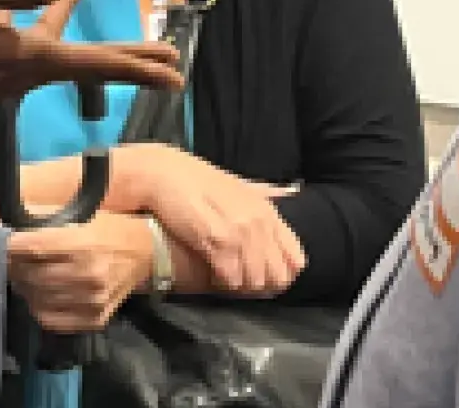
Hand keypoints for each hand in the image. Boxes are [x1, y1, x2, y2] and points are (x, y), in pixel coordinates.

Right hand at [0, 0, 181, 104]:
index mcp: (22, 56)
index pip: (92, 61)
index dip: (135, 64)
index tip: (172, 72)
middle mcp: (21, 72)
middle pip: (88, 66)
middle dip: (131, 63)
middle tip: (173, 66)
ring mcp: (5, 75)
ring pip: (64, 55)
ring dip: (96, 47)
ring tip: (124, 30)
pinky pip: (37, 48)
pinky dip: (55, 27)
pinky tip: (50, 2)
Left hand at [7, 213, 154, 332]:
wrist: (145, 253)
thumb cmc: (109, 229)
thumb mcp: (80, 214)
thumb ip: (44, 217)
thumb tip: (8, 222)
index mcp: (82, 243)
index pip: (31, 248)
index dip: (10, 246)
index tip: (3, 243)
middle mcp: (87, 275)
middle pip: (30, 275)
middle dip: (14, 267)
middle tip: (11, 261)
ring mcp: (92, 301)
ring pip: (37, 299)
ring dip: (25, 287)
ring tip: (24, 276)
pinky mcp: (95, 319)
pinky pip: (51, 320)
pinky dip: (39, 307)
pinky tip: (39, 294)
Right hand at [125, 145, 304, 295]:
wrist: (163, 173)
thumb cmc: (199, 182)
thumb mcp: (239, 186)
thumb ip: (264, 195)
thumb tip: (289, 192)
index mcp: (268, 212)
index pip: (295, 259)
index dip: (283, 274)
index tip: (266, 277)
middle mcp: (259, 222)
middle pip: (278, 275)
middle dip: (265, 285)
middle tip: (244, 282)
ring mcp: (239, 231)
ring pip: (256, 280)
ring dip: (244, 286)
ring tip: (228, 279)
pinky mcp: (216, 240)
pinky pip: (232, 278)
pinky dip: (225, 283)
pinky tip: (215, 276)